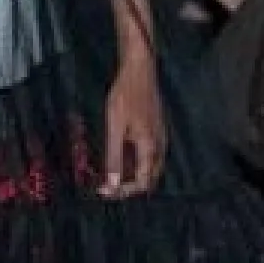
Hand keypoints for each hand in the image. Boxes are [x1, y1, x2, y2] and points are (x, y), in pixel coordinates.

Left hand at [101, 59, 165, 198]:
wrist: (140, 70)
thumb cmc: (125, 95)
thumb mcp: (114, 127)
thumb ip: (113, 156)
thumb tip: (111, 184)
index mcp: (150, 148)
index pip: (142, 182)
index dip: (123, 192)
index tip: (104, 192)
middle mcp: (159, 147)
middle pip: (148, 179)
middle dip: (128, 187)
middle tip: (106, 188)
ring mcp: (160, 139)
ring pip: (148, 169)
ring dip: (130, 176)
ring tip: (109, 176)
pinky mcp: (156, 132)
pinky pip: (147, 156)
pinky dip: (133, 164)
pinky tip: (118, 159)